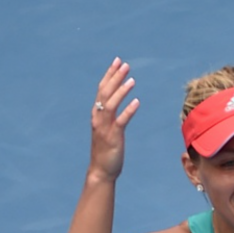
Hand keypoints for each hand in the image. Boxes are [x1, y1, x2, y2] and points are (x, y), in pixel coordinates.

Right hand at [89, 57, 139, 180]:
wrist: (101, 170)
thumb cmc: (106, 150)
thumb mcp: (107, 129)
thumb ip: (110, 116)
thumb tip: (118, 103)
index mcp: (96, 115)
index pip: (102, 90)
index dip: (109, 75)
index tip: (117, 62)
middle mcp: (98, 119)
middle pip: (105, 93)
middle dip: (115, 77)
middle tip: (125, 64)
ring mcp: (104, 128)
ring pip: (111, 105)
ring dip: (121, 91)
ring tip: (132, 80)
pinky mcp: (113, 137)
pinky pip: (121, 121)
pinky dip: (128, 111)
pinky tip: (137, 102)